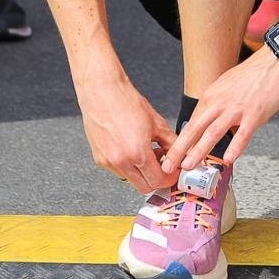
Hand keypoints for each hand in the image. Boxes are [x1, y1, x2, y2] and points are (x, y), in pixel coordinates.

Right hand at [79, 74, 177, 191]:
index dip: (170, 178)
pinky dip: (128, 166)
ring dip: (142, 173)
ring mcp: (108, 162)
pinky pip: (118, 170)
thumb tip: (180, 156)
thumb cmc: (127, 102)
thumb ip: (171, 143)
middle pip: (145, 187)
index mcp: (138, 153)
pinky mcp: (99, 158)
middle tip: (163, 165)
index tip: (173, 171)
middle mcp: (121, 161)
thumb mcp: (157, 123)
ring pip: (131, 180)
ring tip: (147, 153)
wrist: (102, 91)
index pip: (158, 181)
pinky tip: (132, 149)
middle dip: (157, 179)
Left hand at [163, 50, 278, 170]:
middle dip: (180, 149)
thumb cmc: (252, 75)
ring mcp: (237, 109)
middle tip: (169, 165)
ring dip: (199, 150)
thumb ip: (217, 106)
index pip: (192, 123)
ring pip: (213, 132)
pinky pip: (243, 134)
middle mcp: (220, 102)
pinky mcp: (254, 114)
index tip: (173, 156)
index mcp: (211, 96)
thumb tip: (211, 124)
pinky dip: (234, 148)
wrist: (273, 62)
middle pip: (195, 128)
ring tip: (190, 165)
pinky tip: (228, 159)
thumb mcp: (226, 87)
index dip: (180, 142)